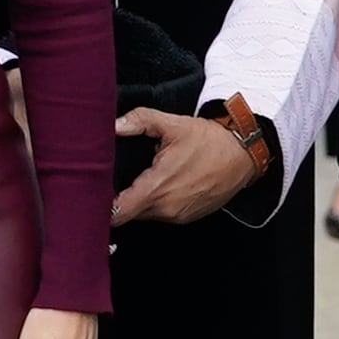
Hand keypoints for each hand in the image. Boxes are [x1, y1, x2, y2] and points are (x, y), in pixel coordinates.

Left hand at [110, 107, 259, 227]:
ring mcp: (179, 216)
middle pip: (129, 214)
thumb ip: (139, 121)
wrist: (242, 154)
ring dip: (140, 202)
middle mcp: (166, 208)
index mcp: (157, 187)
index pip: (118, 212)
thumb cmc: (207, 139)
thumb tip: (114, 124)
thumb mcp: (172, 124)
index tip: (95, 194)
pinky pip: (164, 215)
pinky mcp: (189, 217)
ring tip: (142, 180)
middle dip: (121, 201)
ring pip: (146, 215)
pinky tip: (163, 186)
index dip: (102, 206)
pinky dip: (158, 204)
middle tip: (116, 181)